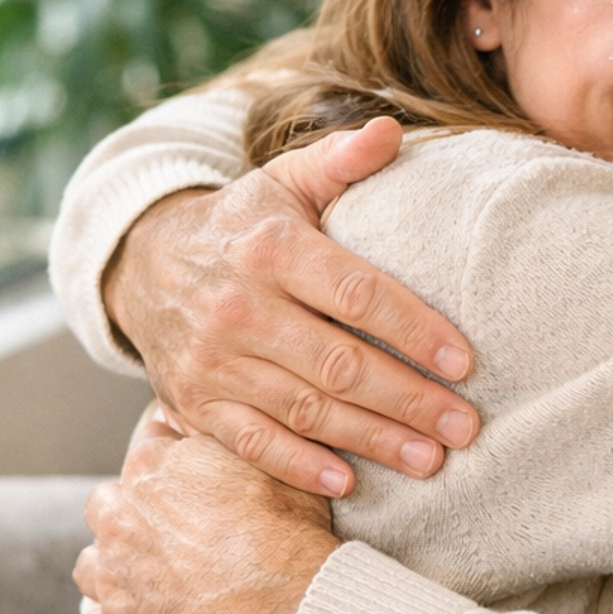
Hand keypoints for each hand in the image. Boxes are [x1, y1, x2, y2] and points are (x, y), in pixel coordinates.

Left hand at [63, 431, 337, 613]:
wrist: (283, 608)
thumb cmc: (287, 535)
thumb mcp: (272, 467)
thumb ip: (234, 447)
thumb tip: (230, 430)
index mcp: (155, 468)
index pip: (149, 444)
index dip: (171, 458)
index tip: (188, 475)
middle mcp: (121, 517)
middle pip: (105, 503)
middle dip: (128, 514)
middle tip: (167, 532)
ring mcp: (113, 575)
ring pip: (89, 566)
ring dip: (110, 572)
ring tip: (143, 584)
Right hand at [103, 117, 479, 496]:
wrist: (145, 264)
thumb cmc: (243, 224)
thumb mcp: (284, 181)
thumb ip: (339, 160)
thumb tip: (391, 132)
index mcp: (271, 249)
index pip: (357, 294)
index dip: (414, 329)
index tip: (466, 361)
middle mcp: (240, 308)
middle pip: (339, 364)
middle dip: (409, 399)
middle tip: (467, 426)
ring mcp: (213, 361)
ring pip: (305, 410)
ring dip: (372, 440)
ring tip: (433, 459)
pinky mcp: (195, 403)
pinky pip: (252, 443)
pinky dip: (299, 467)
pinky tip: (349, 482)